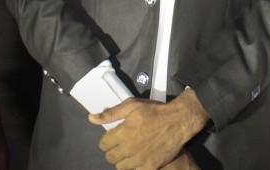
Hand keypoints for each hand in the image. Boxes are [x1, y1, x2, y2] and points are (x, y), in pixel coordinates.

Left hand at [89, 90, 208, 169]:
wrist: (178, 121)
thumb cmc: (154, 111)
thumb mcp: (132, 106)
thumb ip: (111, 114)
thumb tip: (91, 118)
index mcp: (123, 133)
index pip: (103, 144)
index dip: (106, 139)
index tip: (113, 136)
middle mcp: (129, 149)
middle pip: (110, 157)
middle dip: (112, 150)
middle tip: (120, 143)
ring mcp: (140, 160)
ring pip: (120, 167)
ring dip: (121, 160)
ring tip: (129, 151)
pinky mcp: (150, 167)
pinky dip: (134, 166)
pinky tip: (138, 157)